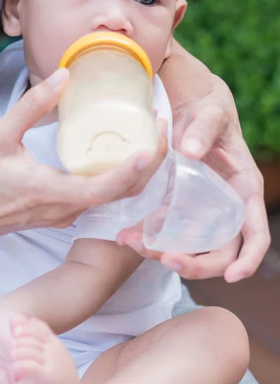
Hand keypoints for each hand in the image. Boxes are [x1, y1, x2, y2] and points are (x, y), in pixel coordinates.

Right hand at [0, 68, 167, 256]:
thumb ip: (32, 106)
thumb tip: (63, 76)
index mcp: (50, 192)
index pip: (103, 188)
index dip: (131, 170)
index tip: (151, 145)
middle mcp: (64, 210)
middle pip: (120, 194)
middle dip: (148, 165)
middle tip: (161, 129)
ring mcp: (64, 216)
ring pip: (113, 198)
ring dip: (136, 172)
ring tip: (150, 136)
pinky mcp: (61, 214)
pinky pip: (99, 199)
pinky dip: (119, 178)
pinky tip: (122, 153)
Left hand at [117, 74, 269, 282]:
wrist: (189, 106)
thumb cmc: (209, 108)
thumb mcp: (210, 113)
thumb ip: (203, 129)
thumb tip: (192, 151)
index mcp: (244, 189)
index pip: (256, 234)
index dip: (249, 260)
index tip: (231, 276)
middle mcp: (226, 206)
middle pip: (220, 252)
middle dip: (197, 264)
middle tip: (167, 260)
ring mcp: (203, 209)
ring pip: (190, 247)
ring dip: (164, 253)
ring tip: (132, 243)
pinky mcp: (180, 206)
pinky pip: (168, 230)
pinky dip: (150, 236)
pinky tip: (126, 235)